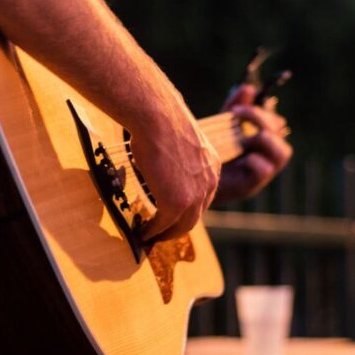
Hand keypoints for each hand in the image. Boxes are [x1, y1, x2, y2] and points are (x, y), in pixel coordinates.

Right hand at [131, 95, 220, 241]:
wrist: (157, 117)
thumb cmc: (160, 119)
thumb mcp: (177, 140)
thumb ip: (176, 156)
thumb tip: (159, 156)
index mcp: (211, 166)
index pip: (202, 196)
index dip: (186, 208)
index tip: (172, 215)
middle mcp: (209, 183)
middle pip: (195, 215)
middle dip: (177, 228)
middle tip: (160, 234)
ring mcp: (195, 195)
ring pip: (183, 225)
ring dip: (165, 235)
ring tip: (150, 238)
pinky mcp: (177, 203)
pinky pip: (164, 225)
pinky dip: (153, 232)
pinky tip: (142, 233)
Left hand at [213, 84, 292, 203]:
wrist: (191, 180)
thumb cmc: (209, 152)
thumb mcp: (221, 125)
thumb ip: (234, 107)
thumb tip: (248, 87)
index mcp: (262, 138)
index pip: (275, 120)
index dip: (261, 111)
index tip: (236, 108)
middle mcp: (267, 154)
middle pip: (280, 131)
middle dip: (259, 118)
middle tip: (236, 113)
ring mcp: (263, 171)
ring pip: (283, 152)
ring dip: (261, 139)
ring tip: (241, 139)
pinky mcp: (253, 185)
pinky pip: (265, 169)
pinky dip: (252, 161)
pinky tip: (237, 161)